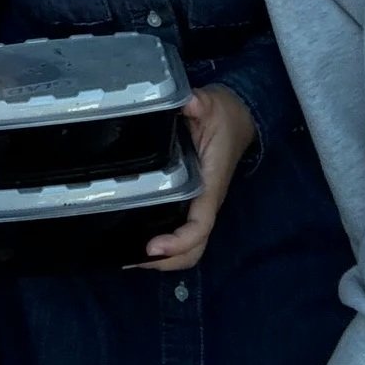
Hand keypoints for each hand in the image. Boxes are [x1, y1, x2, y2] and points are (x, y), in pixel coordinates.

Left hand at [140, 85, 255, 270]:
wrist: (239, 118)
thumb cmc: (225, 115)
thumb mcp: (212, 104)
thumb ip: (201, 103)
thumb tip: (189, 102)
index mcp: (211, 185)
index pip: (200, 226)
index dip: (178, 241)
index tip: (152, 246)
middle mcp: (205, 202)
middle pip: (193, 250)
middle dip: (165, 262)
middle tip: (129, 258)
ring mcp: (198, 206)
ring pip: (188, 249)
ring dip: (162, 260)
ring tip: (126, 257)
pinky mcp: (190, 203)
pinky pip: (180, 234)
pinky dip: (161, 246)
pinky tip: (132, 238)